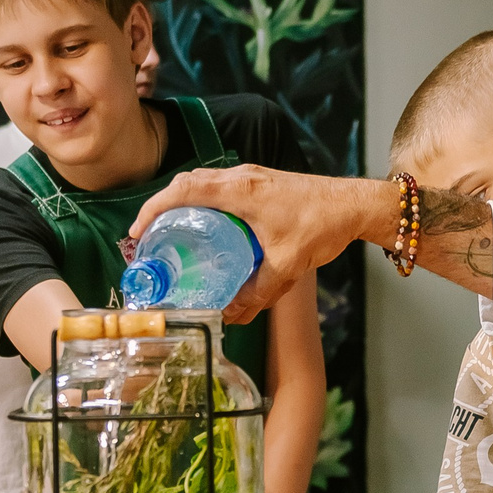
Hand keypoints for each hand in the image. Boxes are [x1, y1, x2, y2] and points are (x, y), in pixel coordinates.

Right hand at [125, 167, 392, 323]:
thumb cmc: (322, 226)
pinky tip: (207, 224)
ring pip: (204, 180)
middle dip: (162, 205)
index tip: (138, 231)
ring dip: (182, 199)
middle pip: (187, 182)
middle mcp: (242, 177)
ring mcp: (253, 176)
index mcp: (241, 191)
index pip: (183, 191)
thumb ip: (256, 293)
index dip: (154, 208)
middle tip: (149, 235)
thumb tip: (230, 316)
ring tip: (171, 229)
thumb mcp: (286, 266)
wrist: (355, 204)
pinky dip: (203, 198)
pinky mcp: (263, 181)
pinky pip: (220, 184)